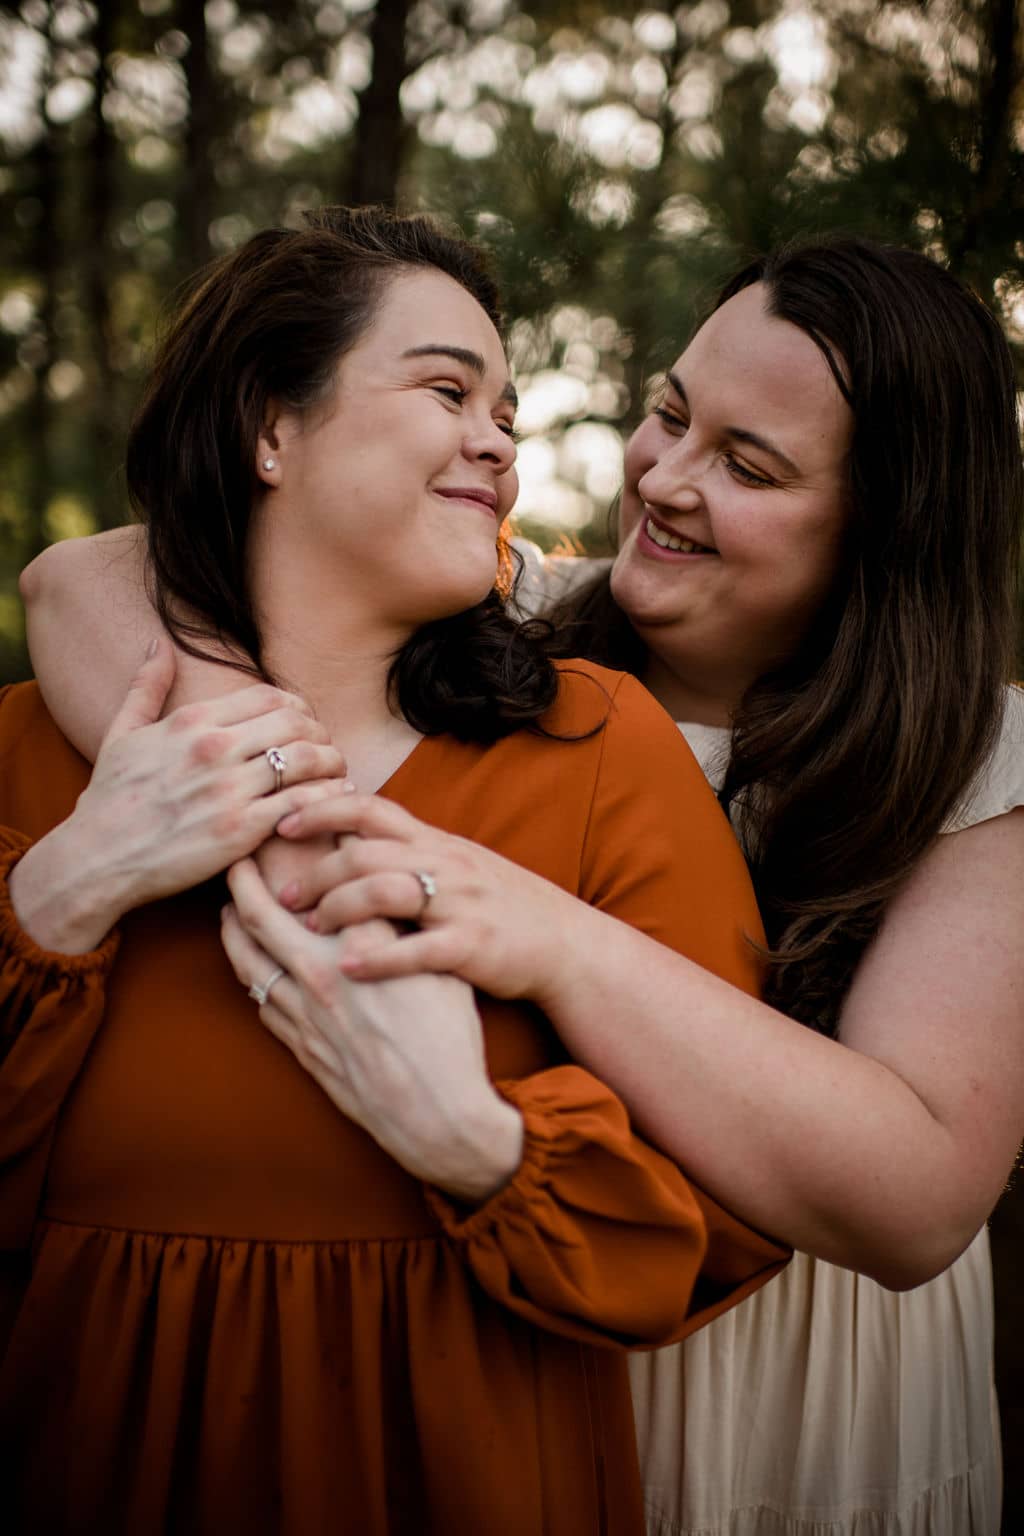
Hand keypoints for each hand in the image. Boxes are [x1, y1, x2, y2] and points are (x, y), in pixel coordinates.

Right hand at [9, 638, 348, 951]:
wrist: (96, 861)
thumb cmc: (109, 800)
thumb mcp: (120, 734)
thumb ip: (145, 687)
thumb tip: (158, 644)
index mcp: (192, 720)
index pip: (269, 696)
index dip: (299, 706)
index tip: (306, 723)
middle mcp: (213, 748)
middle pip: (295, 722)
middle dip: (320, 733)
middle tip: (327, 748)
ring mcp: (228, 788)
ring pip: (305, 759)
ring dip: (331, 763)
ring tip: (337, 773)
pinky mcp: (240, 830)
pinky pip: (301, 802)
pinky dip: (326, 798)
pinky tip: (334, 800)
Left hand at [222, 858, 523, 1200]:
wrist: (435, 1114)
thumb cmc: (450, 1037)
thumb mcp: (440, 967)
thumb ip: (405, 928)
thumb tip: (388, 895)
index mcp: (360, 942)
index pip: (320, 881)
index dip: (303, 850)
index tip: (291, 830)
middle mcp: (321, 972)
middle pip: (260, 916)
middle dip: (242, 881)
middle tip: (237, 859)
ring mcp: (304, 1013)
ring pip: (247, 960)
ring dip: (232, 928)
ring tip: (230, 909)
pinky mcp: (300, 1047)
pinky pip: (259, 1003)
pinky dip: (249, 975)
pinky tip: (251, 967)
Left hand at [272, 793, 590, 1005]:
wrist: (565, 943)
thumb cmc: (500, 906)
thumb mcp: (454, 865)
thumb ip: (406, 850)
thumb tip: (345, 834)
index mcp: (435, 843)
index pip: (369, 808)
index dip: (321, 809)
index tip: (280, 822)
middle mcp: (445, 864)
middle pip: (368, 851)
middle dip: (319, 872)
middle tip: (284, 896)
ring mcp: (460, 903)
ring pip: (388, 891)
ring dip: (341, 908)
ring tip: (309, 930)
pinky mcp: (473, 945)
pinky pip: (420, 947)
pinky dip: (380, 957)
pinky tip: (348, 968)